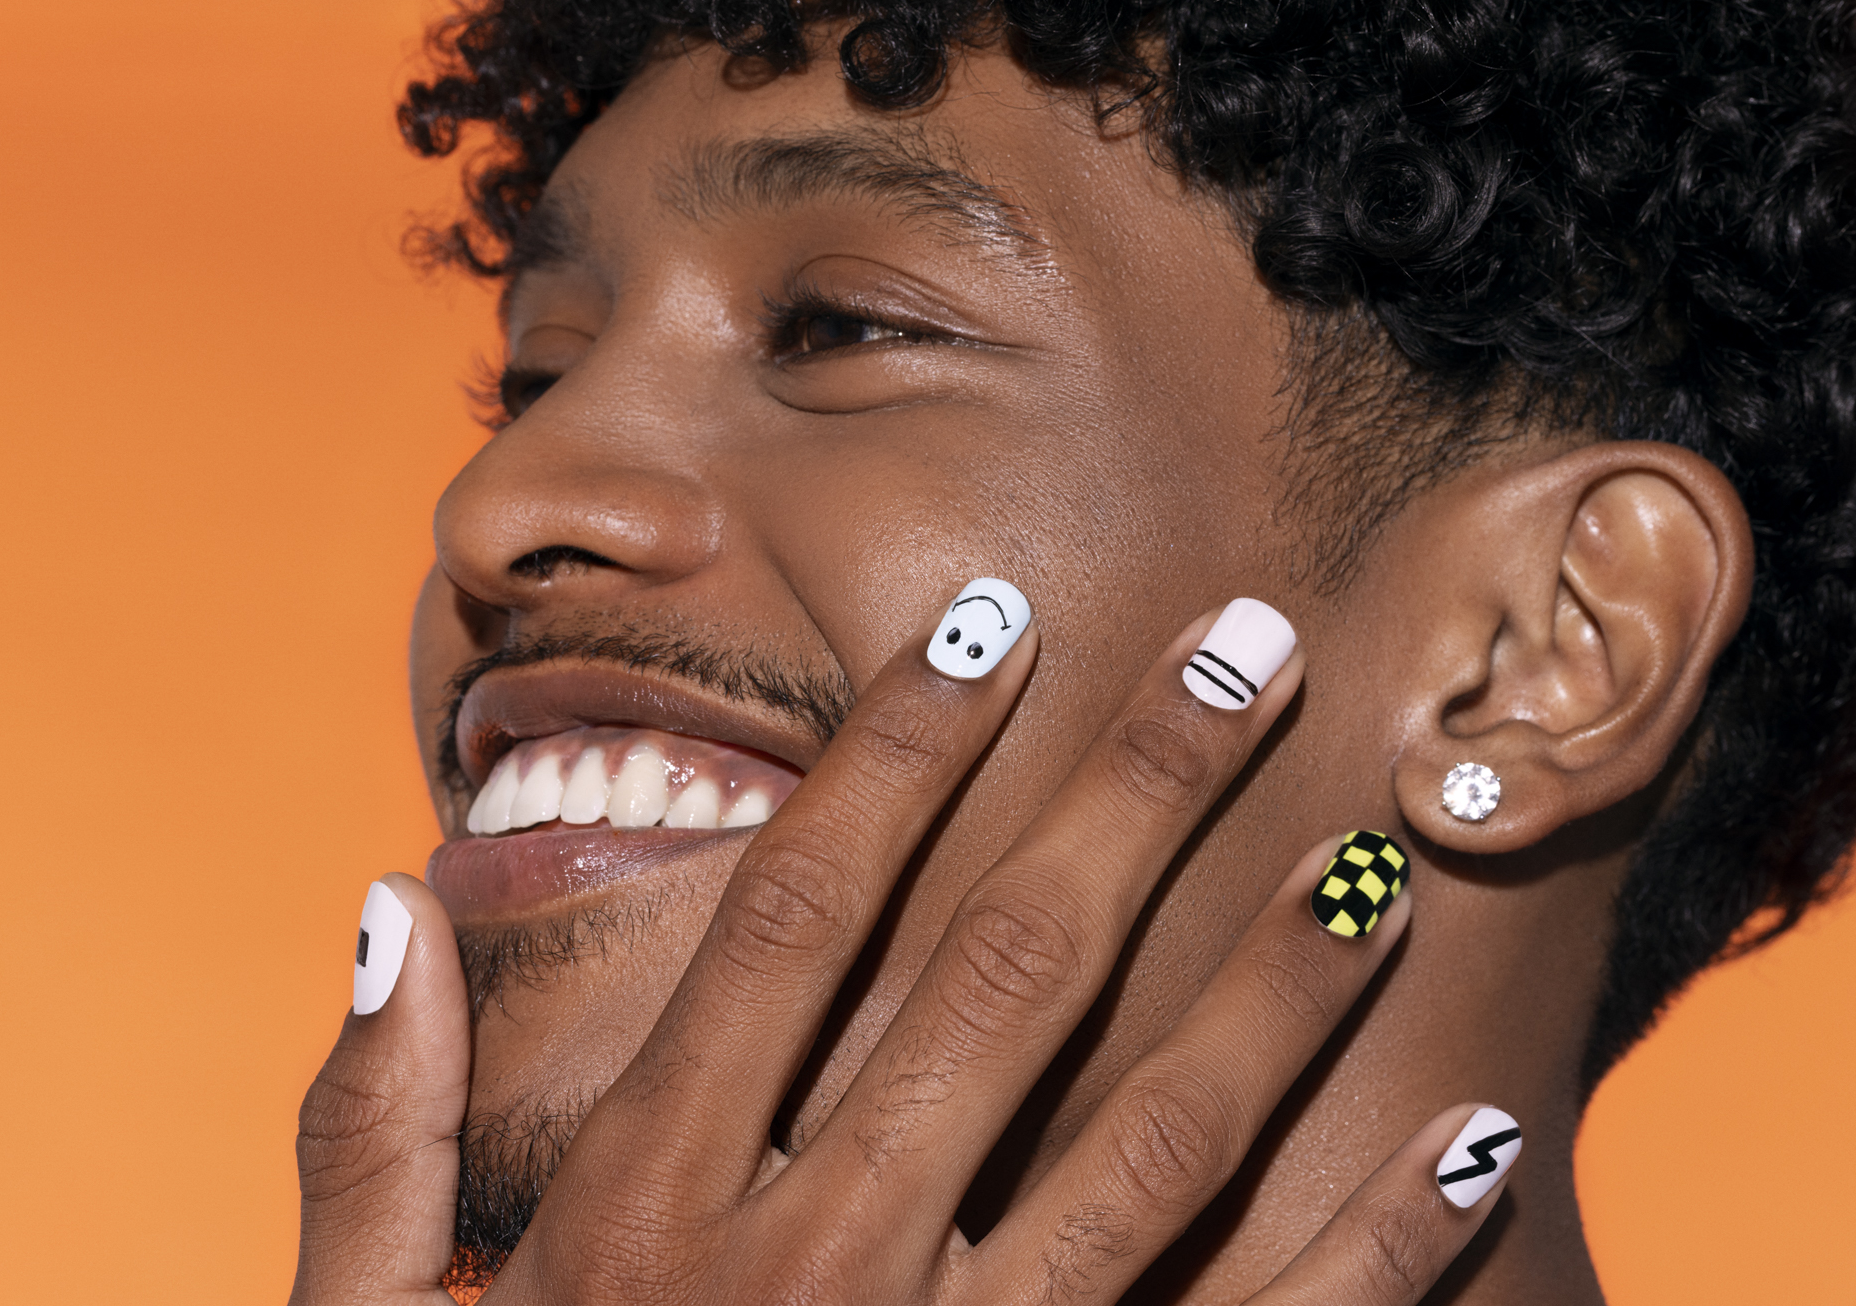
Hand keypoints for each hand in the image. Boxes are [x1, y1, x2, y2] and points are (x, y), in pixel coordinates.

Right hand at [292, 596, 1517, 1303]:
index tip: (992, 616)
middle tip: (1251, 639)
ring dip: (1282, 976)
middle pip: (1007, 970)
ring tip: (1380, 845)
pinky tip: (1480, 1131)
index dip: (898, 748)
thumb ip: (376, 1139)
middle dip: (1138, 786)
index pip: (795, 912)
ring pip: (1161, 1133)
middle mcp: (814, 1274)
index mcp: (649, 1216)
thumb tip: (385, 908)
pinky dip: (1383, 1242)